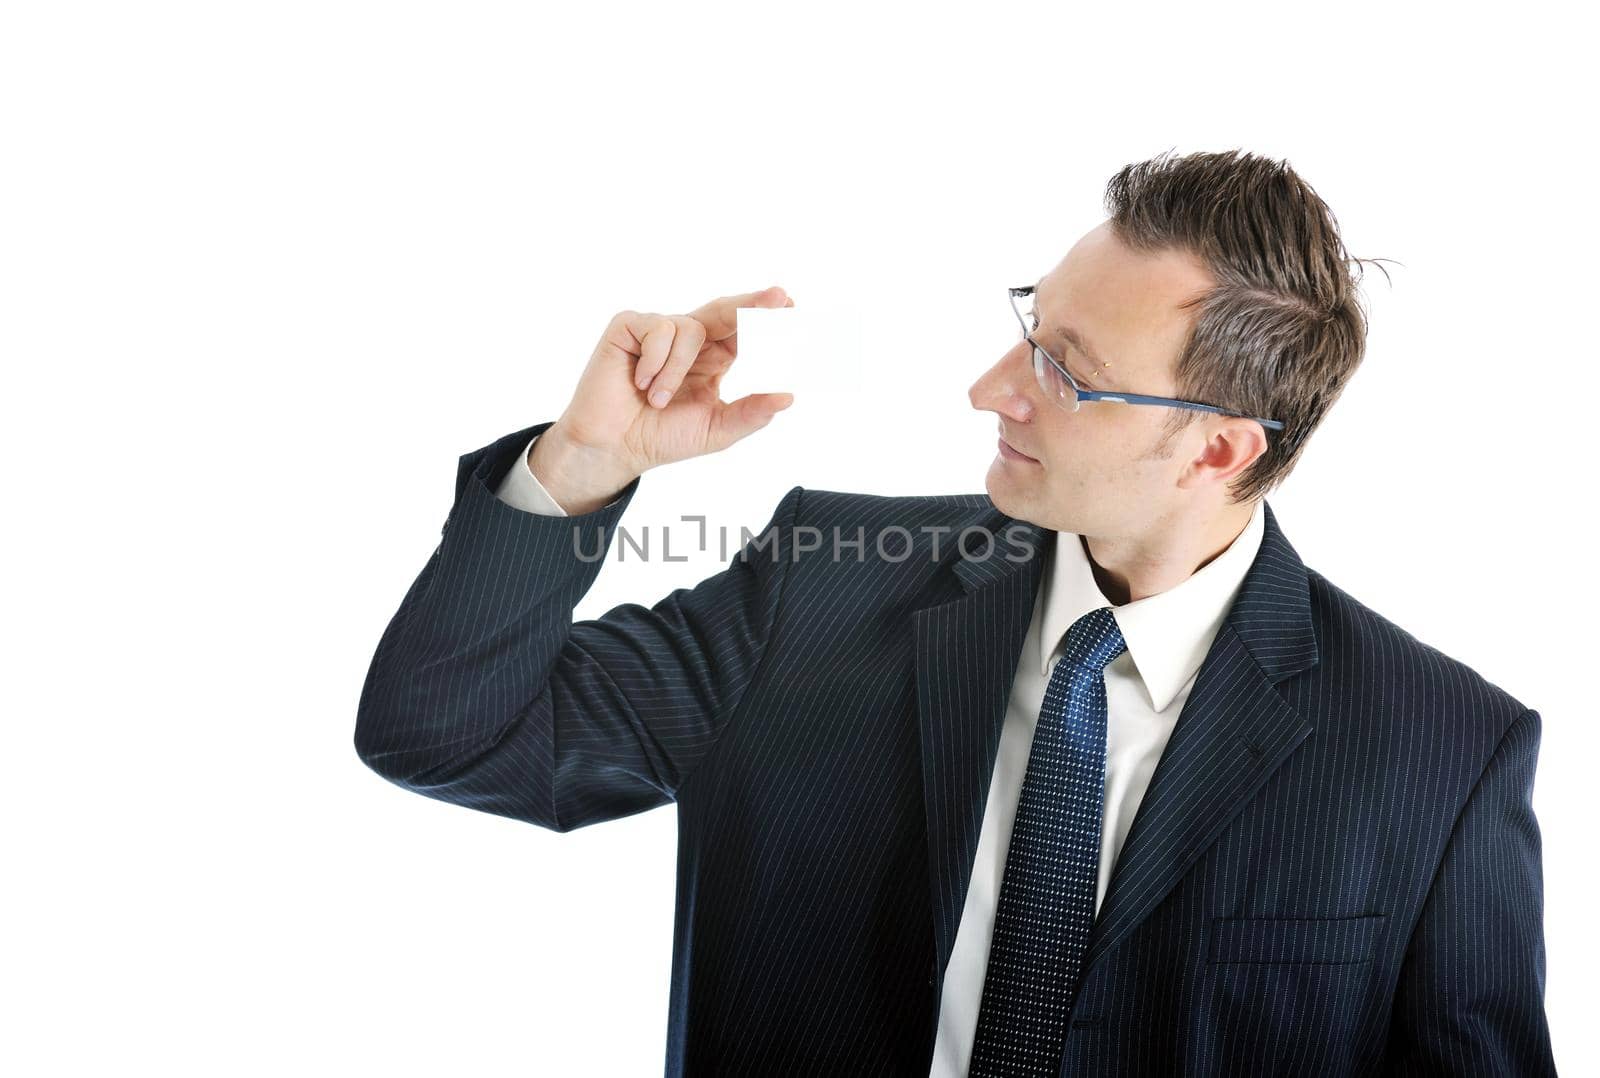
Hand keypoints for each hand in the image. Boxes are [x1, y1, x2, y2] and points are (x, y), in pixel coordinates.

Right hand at [531, 286, 795, 512]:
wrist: (614, 449)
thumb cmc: (662, 438)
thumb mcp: (716, 430)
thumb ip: (751, 413)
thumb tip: (788, 395)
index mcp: (714, 358)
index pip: (746, 332)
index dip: (768, 321)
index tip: (794, 310)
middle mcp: (689, 339)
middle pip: (725, 311)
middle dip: (752, 303)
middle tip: (779, 297)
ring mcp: (658, 330)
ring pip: (689, 327)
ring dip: (677, 370)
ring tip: (657, 400)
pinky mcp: (629, 327)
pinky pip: (657, 329)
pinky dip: (655, 361)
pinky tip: (640, 383)